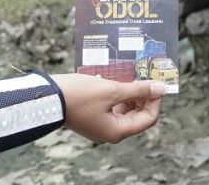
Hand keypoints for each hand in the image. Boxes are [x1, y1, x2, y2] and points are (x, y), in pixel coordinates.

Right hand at [50, 73, 164, 142]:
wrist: (48, 96)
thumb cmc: (79, 95)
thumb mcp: (112, 90)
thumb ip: (137, 89)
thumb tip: (160, 89)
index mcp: (117, 131)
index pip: (148, 118)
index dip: (155, 100)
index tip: (155, 82)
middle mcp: (110, 132)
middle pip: (137, 115)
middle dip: (143, 96)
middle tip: (144, 76)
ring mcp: (100, 125)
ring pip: (125, 110)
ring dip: (130, 94)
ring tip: (130, 76)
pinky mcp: (92, 116)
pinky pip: (112, 107)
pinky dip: (118, 95)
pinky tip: (117, 80)